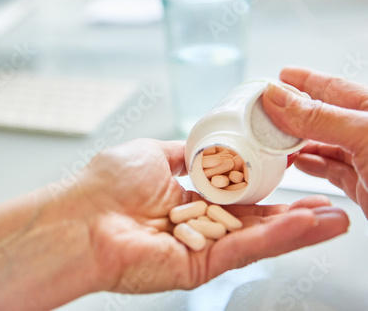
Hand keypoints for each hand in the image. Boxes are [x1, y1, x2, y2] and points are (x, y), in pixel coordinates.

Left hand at [77, 139, 348, 293]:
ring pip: (255, 237)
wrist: (79, 218)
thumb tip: (203, 145)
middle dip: (291, 213)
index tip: (291, 174)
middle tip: (328, 203)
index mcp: (182, 197)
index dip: (264, 186)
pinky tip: (307, 226)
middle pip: (251, 220)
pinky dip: (277, 239)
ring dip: (296, 228)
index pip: (233, 193)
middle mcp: (193, 224)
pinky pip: (243, 250)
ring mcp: (198, 247)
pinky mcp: (198, 268)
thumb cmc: (104, 185)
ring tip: (335, 218)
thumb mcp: (151, 153)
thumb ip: (182, 153)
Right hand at [262, 67, 367, 217]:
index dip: (305, 80)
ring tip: (274, 139)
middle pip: (323, 117)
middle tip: (266, 111)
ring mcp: (367, 160)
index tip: (280, 76)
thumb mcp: (365, 135)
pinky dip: (310, 166)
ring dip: (297, 143)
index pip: (333, 88)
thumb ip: (319, 116)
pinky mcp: (363, 187)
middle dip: (293, 114)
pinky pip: (329, 171)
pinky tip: (297, 163)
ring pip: (323, 145)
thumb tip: (279, 96)